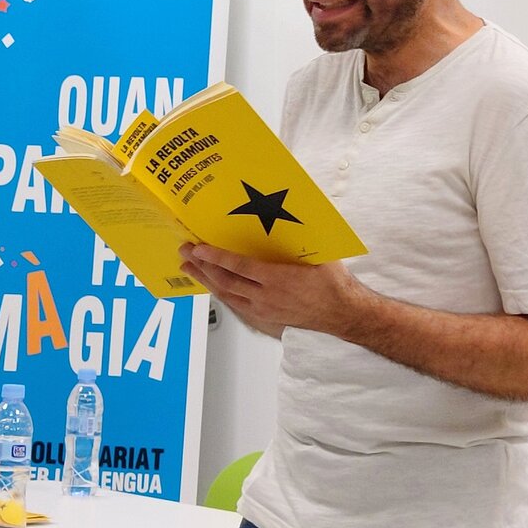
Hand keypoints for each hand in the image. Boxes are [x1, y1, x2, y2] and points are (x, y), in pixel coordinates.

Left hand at [178, 243, 366, 338]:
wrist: (341, 312)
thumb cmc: (332, 283)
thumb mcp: (318, 254)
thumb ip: (300, 238)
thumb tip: (292, 212)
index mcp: (278, 279)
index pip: (239, 267)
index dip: (216, 257)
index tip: (199, 248)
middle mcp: (267, 296)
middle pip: (225, 281)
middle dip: (202, 266)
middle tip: (185, 252)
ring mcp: (264, 308)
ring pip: (227, 294)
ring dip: (206, 279)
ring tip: (189, 268)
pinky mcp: (265, 315)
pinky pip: (236, 303)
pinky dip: (220, 292)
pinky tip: (212, 285)